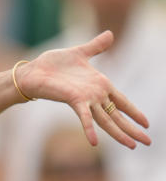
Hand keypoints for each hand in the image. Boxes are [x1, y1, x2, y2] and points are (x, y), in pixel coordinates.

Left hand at [16, 30, 150, 147]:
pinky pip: (84, 117)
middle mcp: (95, 95)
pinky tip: (94, 143)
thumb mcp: (79, 53)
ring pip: (107, 120)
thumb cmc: (53, 63)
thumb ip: (96, 46)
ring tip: (133, 146)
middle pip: (118, 115)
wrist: (32, 71)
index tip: (147, 124)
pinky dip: (89, 129)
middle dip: (133, 129)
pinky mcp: (74, 101)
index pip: (122, 101)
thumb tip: (110, 34)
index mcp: (100, 85)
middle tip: (148, 142)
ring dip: (120, 133)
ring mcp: (86, 100)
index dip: (134, 112)